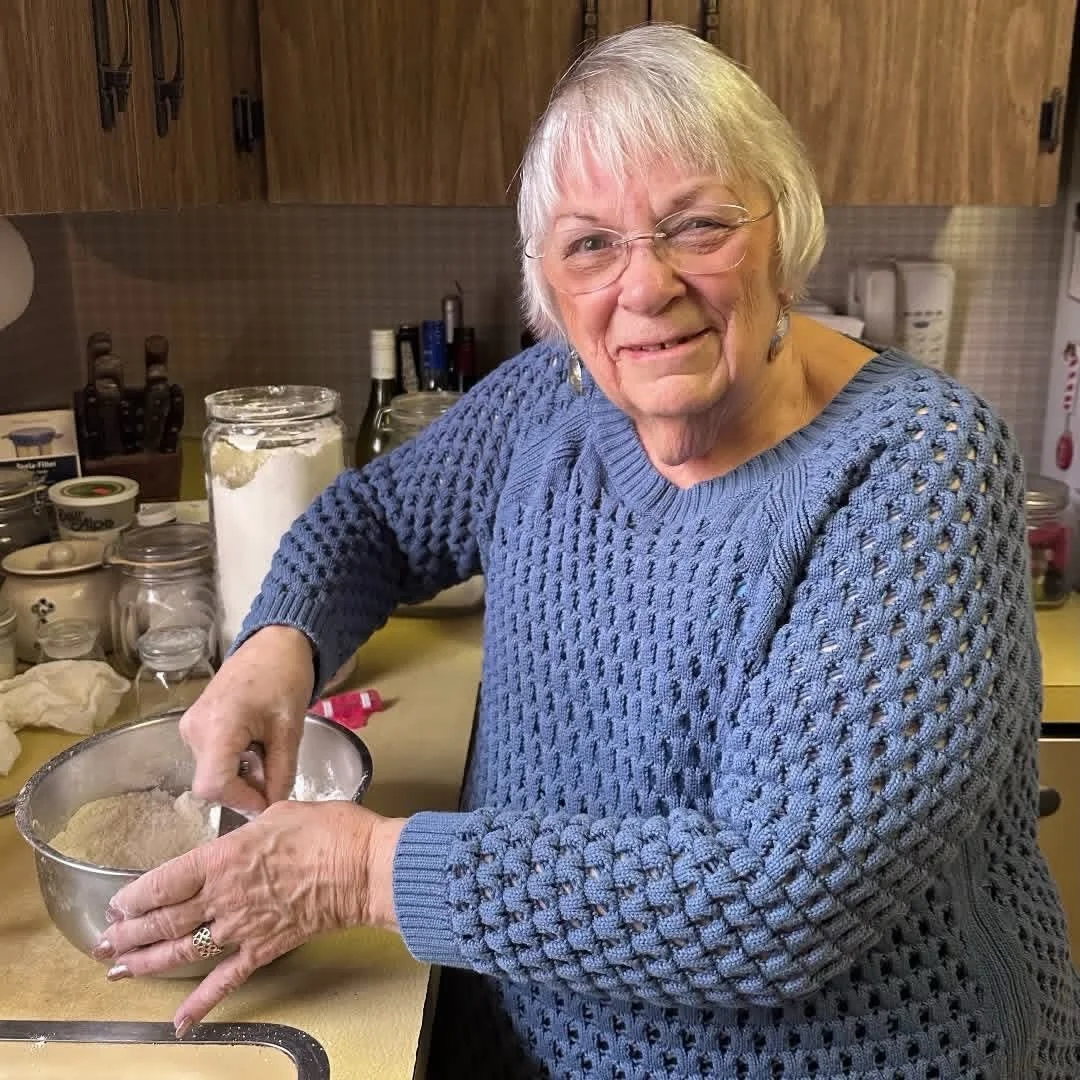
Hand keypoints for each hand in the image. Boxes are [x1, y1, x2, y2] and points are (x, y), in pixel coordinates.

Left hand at [94, 800, 405, 1035]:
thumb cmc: (327, 832)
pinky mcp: (264, 948)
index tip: (119, 903)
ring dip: (147, 963)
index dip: (136, 896)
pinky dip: (201, 1003)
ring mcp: (241, 926)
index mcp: (224, 858)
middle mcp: (224, 896)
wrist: (361, 867)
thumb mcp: (280, 812)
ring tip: (120, 970)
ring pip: (183, 951)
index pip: (165, 882)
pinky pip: (226, 980)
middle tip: (104, 942)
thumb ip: (251, 828)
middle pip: (165, 920)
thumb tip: (246, 831)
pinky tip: (180, 1020)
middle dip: (129, 933)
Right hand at [181, 625, 314, 812]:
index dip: (242, 800)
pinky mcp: (194, 726)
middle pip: (211, 783)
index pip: (214, 786)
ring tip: (267, 752)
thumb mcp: (290, 730)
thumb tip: (273, 805)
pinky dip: (233, 763)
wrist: (273, 645)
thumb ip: (281, 773)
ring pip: (211, 773)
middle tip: (275, 775)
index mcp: (217, 726)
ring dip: (240, 775)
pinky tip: (254, 746)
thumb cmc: (285, 678)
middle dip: (244, 789)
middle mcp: (194, 729)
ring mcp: (190, 728)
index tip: (270, 798)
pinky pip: (210, 759)